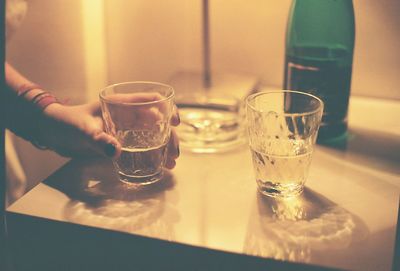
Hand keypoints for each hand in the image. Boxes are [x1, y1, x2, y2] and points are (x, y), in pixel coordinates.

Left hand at [39, 101, 179, 168]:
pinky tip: (159, 164)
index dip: (166, 108)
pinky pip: (141, 145)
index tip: (175, 122)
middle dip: (169, 135)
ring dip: (164, 146)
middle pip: (156, 121)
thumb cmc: (66, 122)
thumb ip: (98, 139)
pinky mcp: (119, 140)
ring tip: (171, 163)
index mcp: (120, 104)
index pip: (149, 100)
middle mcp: (126, 115)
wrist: (52, 132)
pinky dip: (152, 153)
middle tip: (175, 154)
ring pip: (152, 134)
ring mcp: (124, 129)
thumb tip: (117, 151)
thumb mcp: (81, 130)